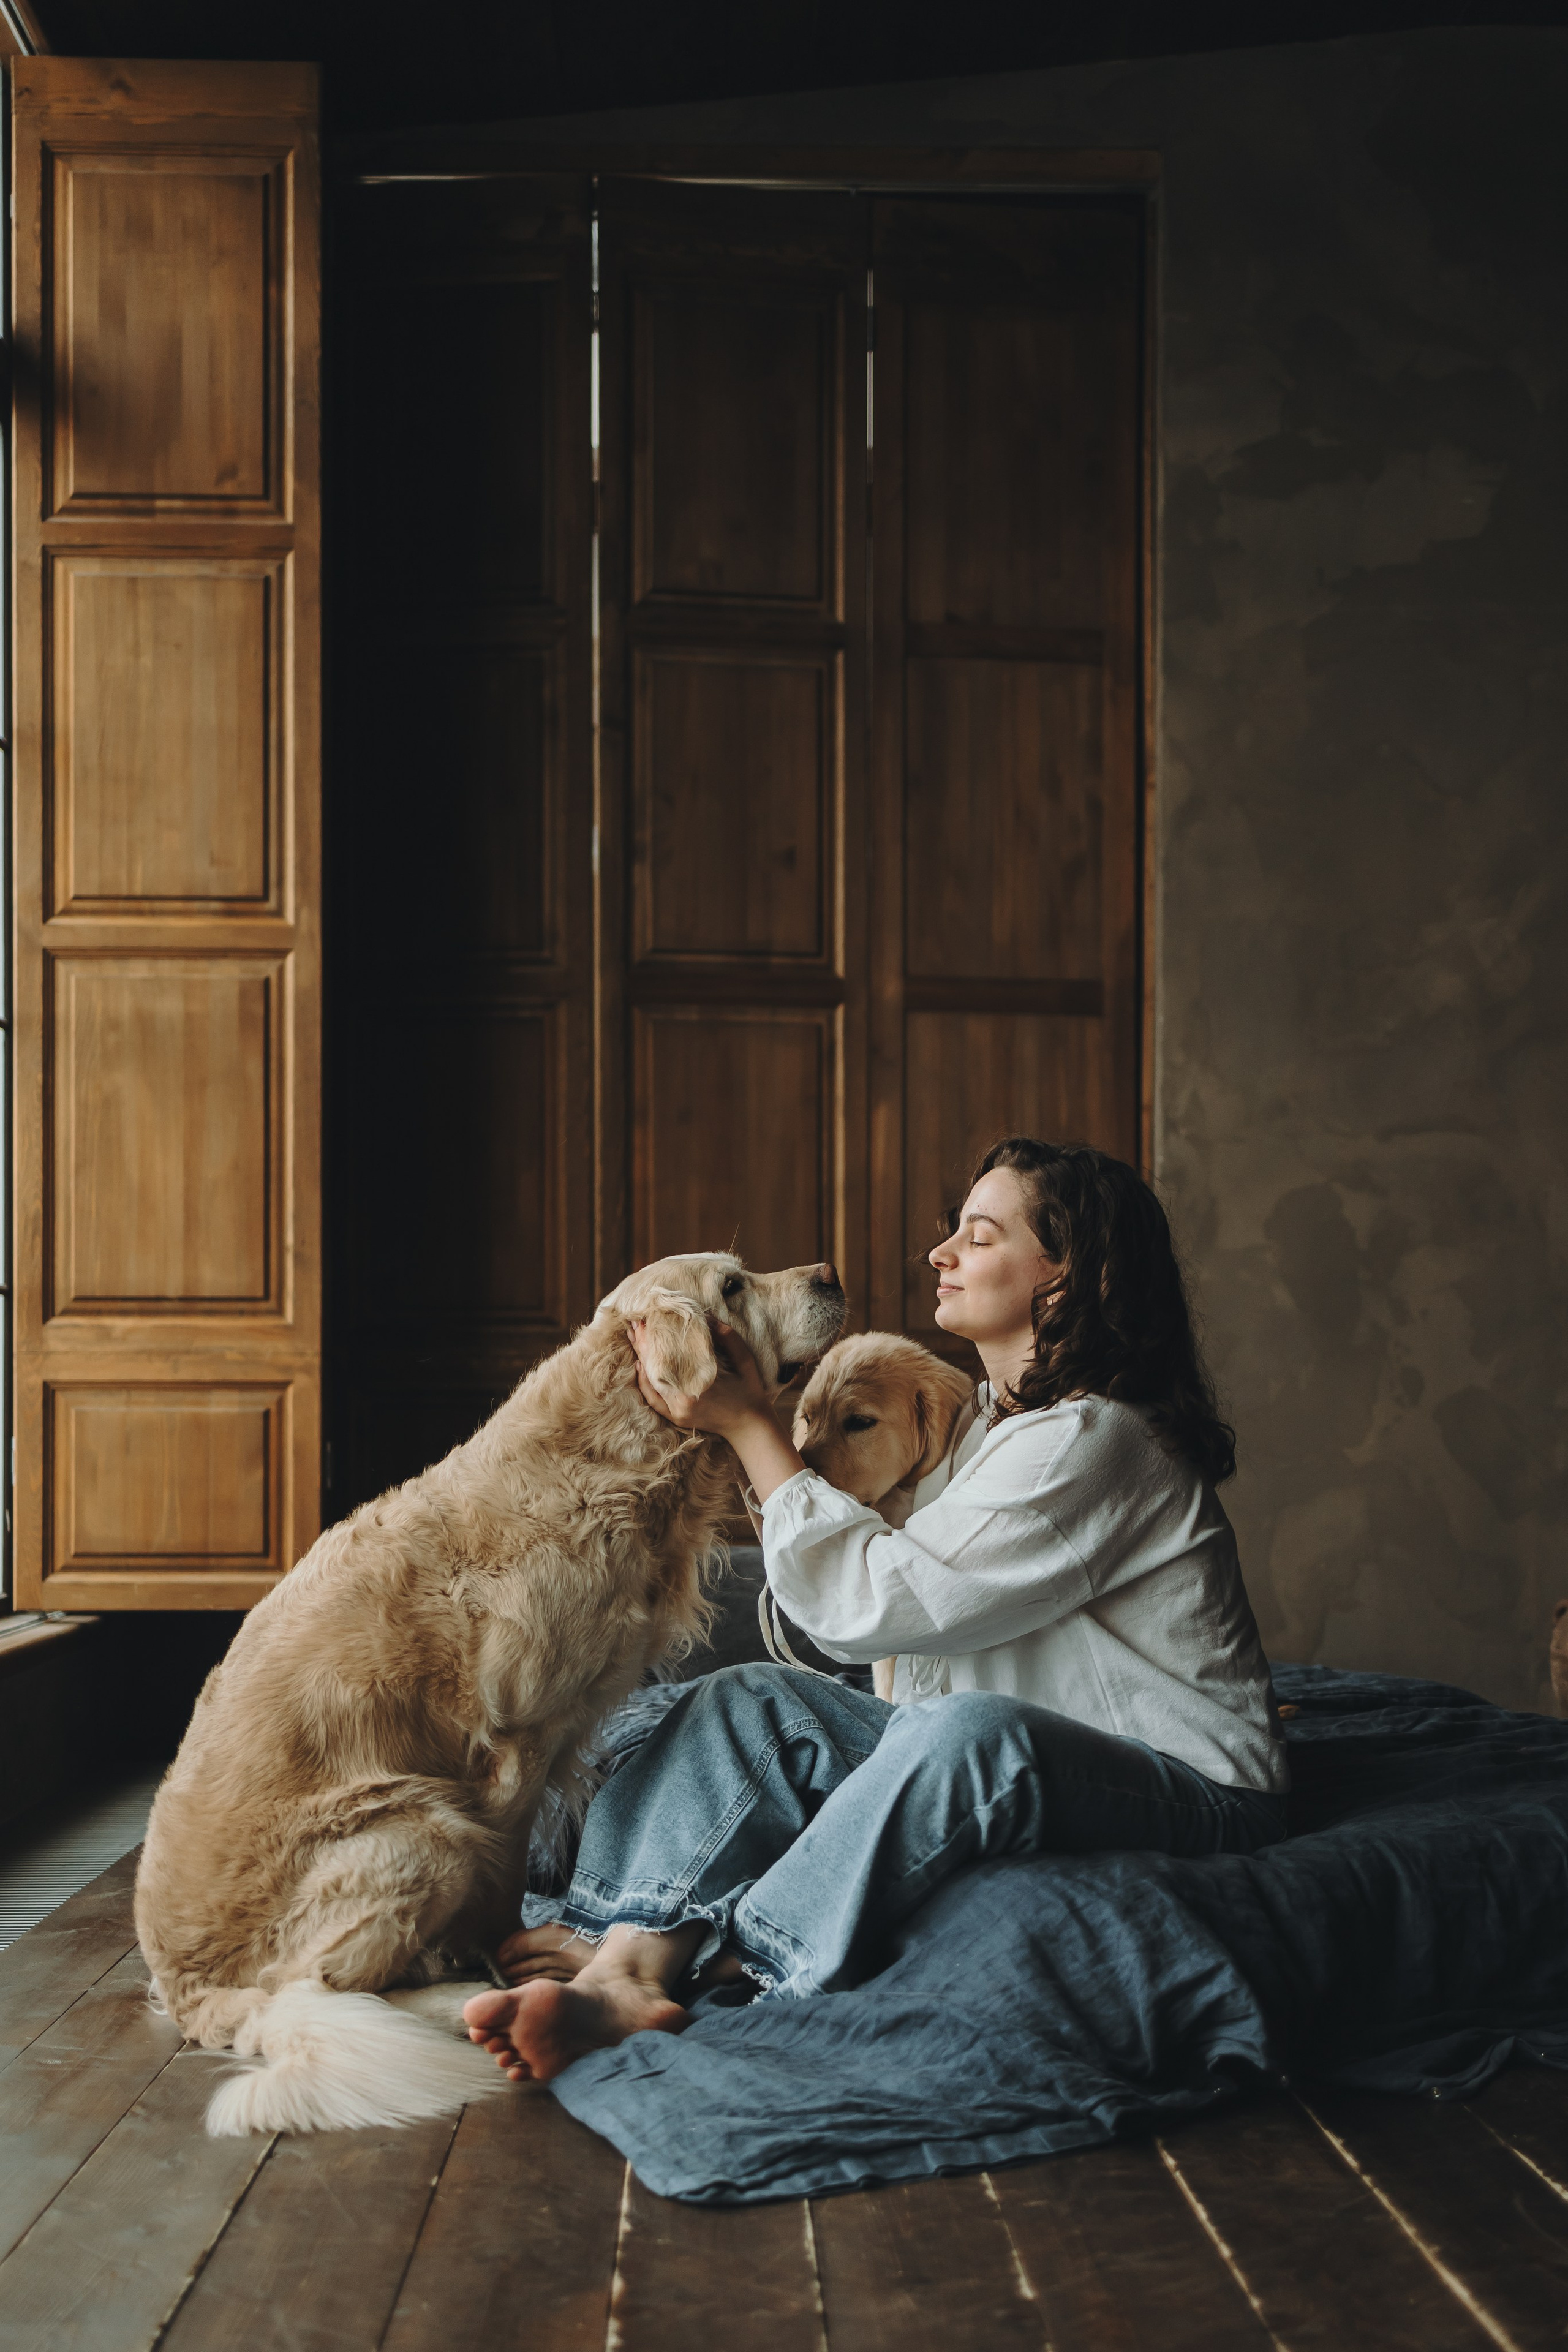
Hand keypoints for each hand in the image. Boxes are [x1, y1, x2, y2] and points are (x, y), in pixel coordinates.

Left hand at [631, 1314, 772, 1435]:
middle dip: (643, 1343)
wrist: (750, 1426)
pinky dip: (644, 1383)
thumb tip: (706, 1317)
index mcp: (700, 1383)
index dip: (655, 1336)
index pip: (670, 1354)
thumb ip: (727, 1337)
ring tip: (633, 1337)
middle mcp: (683, 1400)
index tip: (646, 1318)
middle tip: (634, 1323)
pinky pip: (654, 1400)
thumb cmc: (750, 1390)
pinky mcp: (676, 1418)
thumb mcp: (745, 1359)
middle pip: (656, 1366)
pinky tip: (639, 1365)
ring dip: (641, 1358)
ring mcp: (677, 1411)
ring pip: (651, 1382)